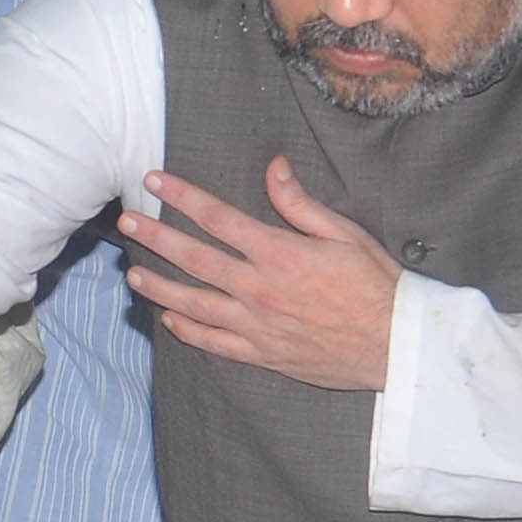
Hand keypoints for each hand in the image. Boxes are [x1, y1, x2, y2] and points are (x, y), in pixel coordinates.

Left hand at [123, 159, 403, 389]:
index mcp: (279, 253)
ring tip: (132, 273)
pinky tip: (169, 320)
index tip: (153, 181)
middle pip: (194, 258)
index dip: (181, 197)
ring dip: (159, 287)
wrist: (395, 345)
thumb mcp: (345, 234)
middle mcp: (259, 289)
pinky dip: (188, 332)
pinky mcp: (262, 354)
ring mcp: (256, 325)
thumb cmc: (376, 285)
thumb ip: (300, 203)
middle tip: (126, 223)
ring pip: (193, 304)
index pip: (217, 218)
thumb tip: (273, 167)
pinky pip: (214, 343)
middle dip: (155, 237)